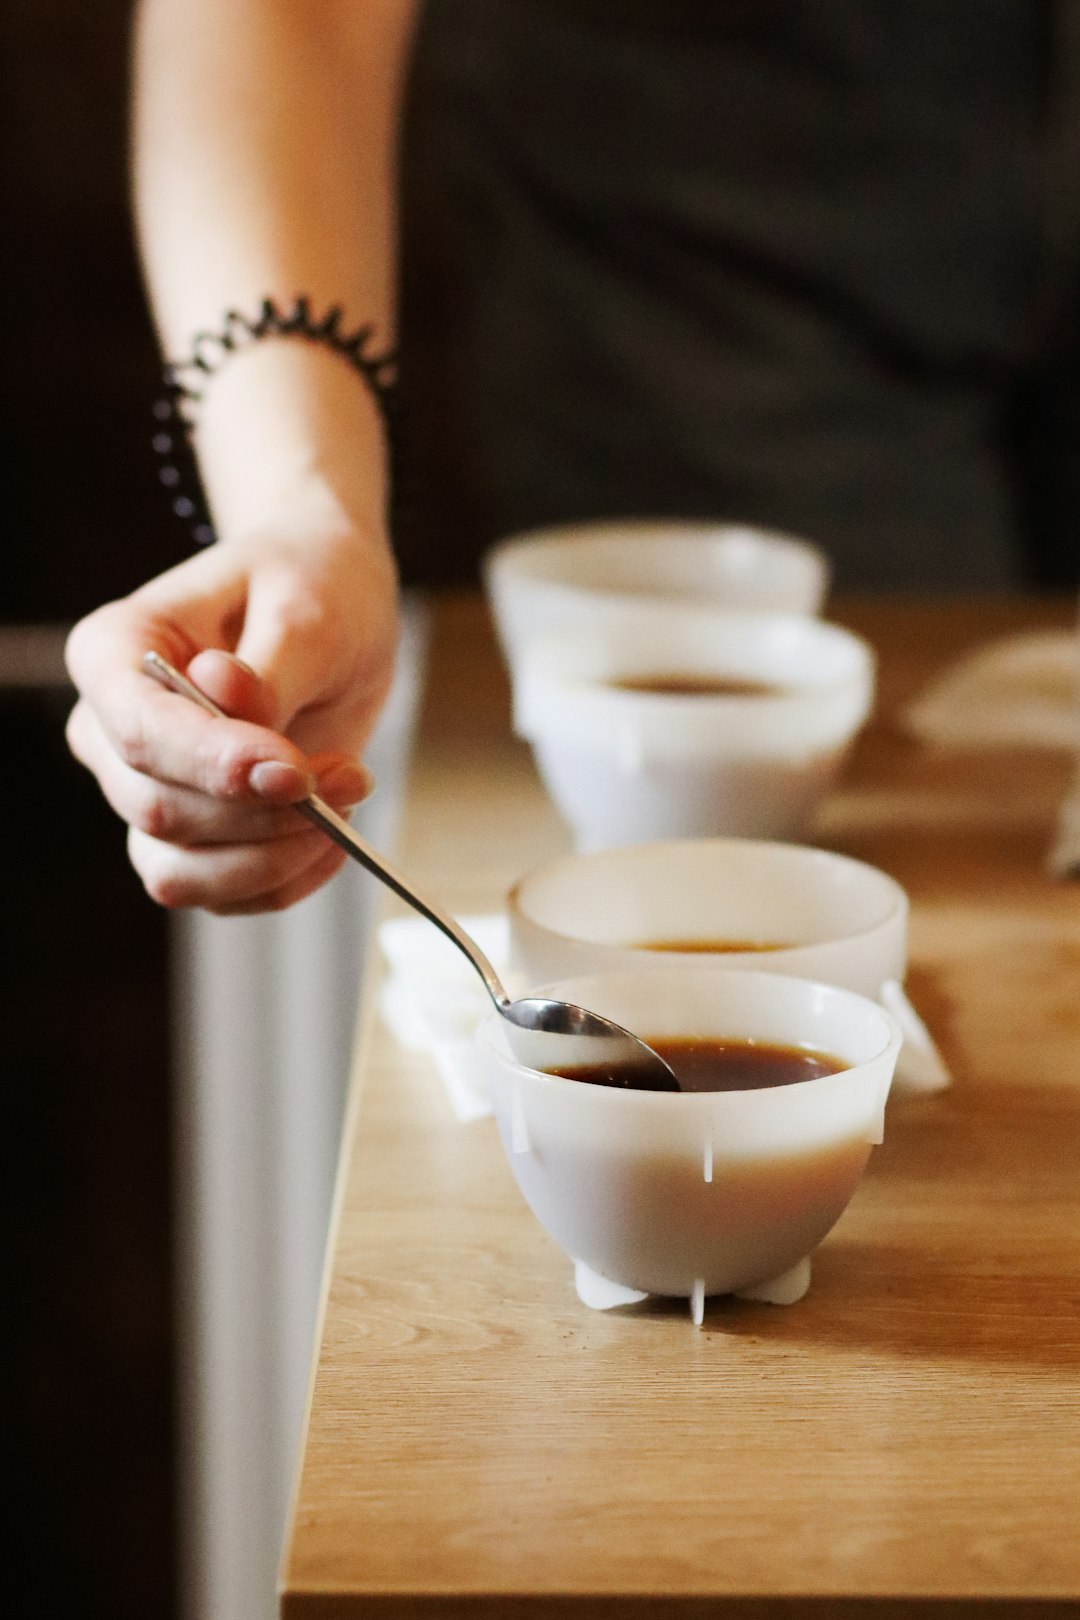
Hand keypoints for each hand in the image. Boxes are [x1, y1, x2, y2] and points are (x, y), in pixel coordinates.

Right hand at [66, 525, 397, 912]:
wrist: (333, 610)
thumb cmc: (307, 586)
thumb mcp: (305, 607)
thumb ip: (268, 669)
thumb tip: (231, 699)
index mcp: (111, 652)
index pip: (135, 730)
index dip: (211, 763)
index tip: (294, 771)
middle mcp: (112, 732)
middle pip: (159, 810)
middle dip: (265, 811)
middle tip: (351, 776)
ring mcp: (145, 792)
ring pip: (180, 872)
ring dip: (275, 856)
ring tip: (348, 799)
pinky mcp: (192, 840)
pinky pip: (223, 896)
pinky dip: (286, 879)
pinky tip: (336, 835)